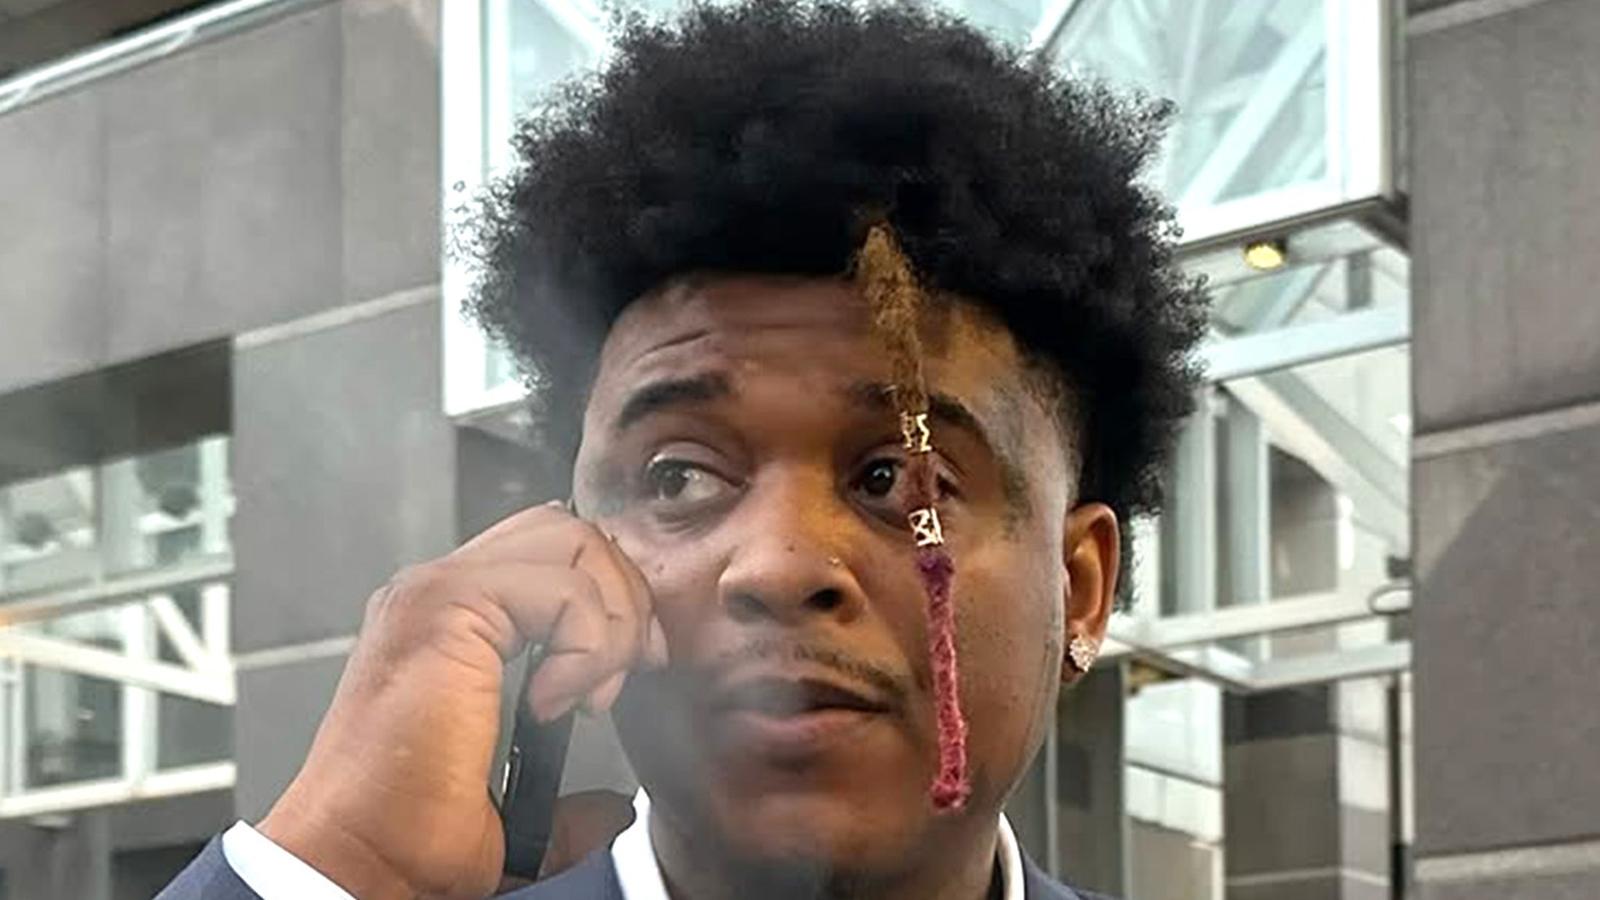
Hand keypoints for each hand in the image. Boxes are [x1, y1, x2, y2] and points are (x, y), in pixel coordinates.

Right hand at [257, 502, 661, 899]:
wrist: (358, 859)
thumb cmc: (409, 835)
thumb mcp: (514, 808)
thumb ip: (567, 798)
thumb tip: (612, 809)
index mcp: (453, 620)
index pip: (555, 554)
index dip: (611, 604)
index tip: (627, 676)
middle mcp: (440, 592)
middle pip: (571, 532)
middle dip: (624, 599)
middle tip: (629, 674)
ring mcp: (436, 591)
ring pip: (574, 542)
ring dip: (610, 620)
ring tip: (590, 695)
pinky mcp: (445, 605)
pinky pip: (565, 590)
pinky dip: (587, 647)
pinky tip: (555, 704)